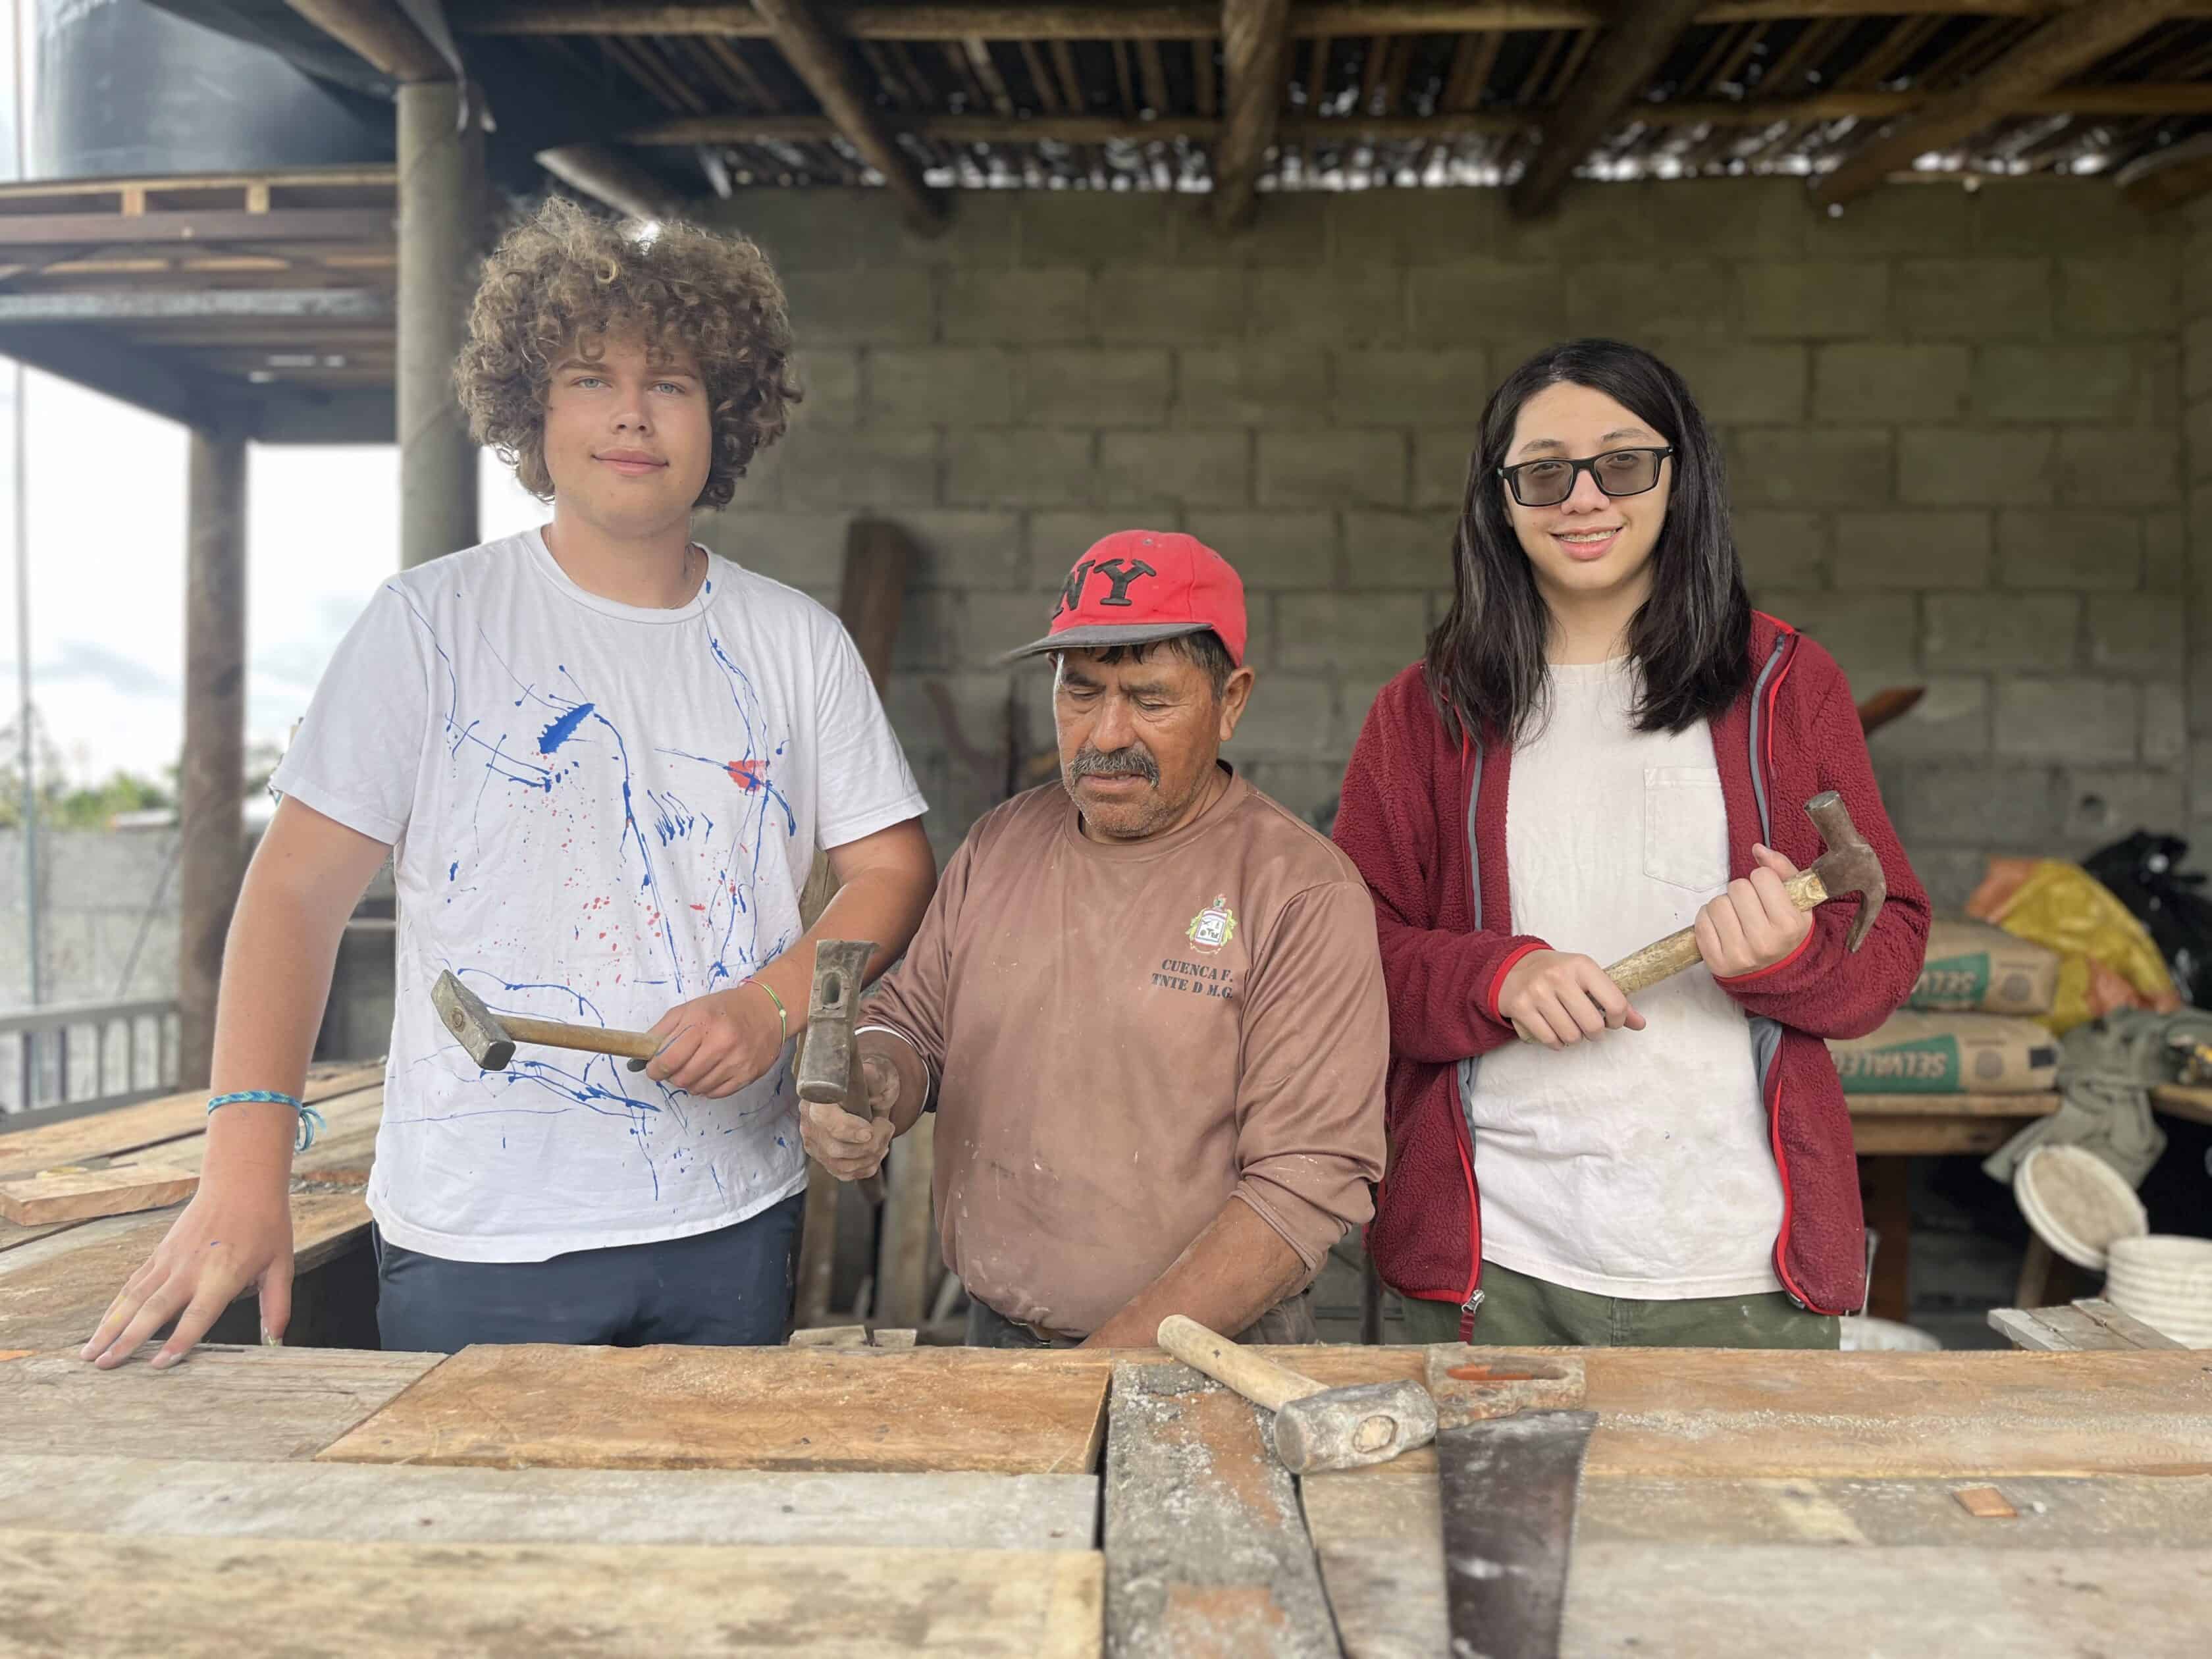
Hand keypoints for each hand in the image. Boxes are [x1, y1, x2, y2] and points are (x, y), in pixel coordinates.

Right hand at [79, 1178, 293, 1368]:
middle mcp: (191, 1268)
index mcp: (222, 1274)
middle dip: (128, 1340)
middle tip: (105, 1366)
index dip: (178, 1341)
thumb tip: (276, 1339)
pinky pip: (133, 1283)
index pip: (198, 1315)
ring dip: (110, 1326)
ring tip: (90, 1354)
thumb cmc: (265, 1224)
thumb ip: (277, 1304)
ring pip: (134, 1297)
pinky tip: (103, 1325)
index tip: (158, 1365)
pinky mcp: (160, 1253)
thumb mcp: (281, 1264)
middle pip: (154, 1309)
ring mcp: (170, 1259)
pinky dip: (115, 1306)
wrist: (240, 1181)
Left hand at [642, 981, 785, 1097]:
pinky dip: (707, 1088)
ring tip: (695, 1068)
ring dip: (690, 1082)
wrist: (767, 1010)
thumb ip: (663, 1029)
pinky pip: (716, 1094)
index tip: (653, 1069)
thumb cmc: (724, 1009)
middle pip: (683, 1077)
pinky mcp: (748, 1075)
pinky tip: (709, 1074)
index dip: (656, 1069)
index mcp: (703, 1022)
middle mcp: (722, 1042)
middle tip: (675, 1068)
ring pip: (698, 1088)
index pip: (669, 1058)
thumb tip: (642, 1053)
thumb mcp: (690, 1008)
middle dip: (672, 1076)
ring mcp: (737, 1061)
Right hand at [797, 1052, 899, 1180]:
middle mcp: (810, 1121)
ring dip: (872, 1156)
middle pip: (836, 1149)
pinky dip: (866, 1167)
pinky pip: (845, 1173)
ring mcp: (815, 1143)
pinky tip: (876, 1152)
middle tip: (886, 1127)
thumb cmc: (872, 1082)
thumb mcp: (876, 1074)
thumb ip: (873, 1077)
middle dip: (871, 1144)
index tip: (869, 1131)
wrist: (872, 1093)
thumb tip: (871, 1081)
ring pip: (842, 1165)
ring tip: (884, 1138)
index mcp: (817, 1096)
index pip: (823, 1119)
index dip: (847, 1129)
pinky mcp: (824, 1159)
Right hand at [1498, 950, 1645, 1048]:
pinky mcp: (1520, 1007)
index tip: (1611, 1021)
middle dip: (1595, 1033)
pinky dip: (1557, 1043)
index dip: (1618, 1021)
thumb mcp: (1586, 977)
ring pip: (1571, 1036)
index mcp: (1581, 965)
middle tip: (1589, 1028)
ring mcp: (1537, 992)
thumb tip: (1640, 1024)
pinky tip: (1556, 1032)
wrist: (1513, 967)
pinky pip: (1549, 1040)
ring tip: (1571, 1027)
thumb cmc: (1557, 974)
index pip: (1615, 1003)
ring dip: (1574, 1038)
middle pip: (1592, 1025)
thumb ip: (1614, 999)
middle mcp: (1558, 976)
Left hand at [1694, 843, 1812, 978]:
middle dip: (1742, 892)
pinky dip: (1709, 919)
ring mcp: (1739, 954)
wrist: (1777, 971)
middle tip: (1751, 907)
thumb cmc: (1785, 929)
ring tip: (1738, 917)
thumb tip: (1757, 849)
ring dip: (1724, 905)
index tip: (1768, 893)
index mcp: (1788, 924)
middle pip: (1737, 888)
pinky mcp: (1717, 963)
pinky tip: (1724, 928)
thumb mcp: (1796, 900)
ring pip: (1716, 903)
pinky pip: (1701, 922)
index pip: (1761, 876)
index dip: (1763, 880)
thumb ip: (1781, 869)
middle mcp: (1765, 942)